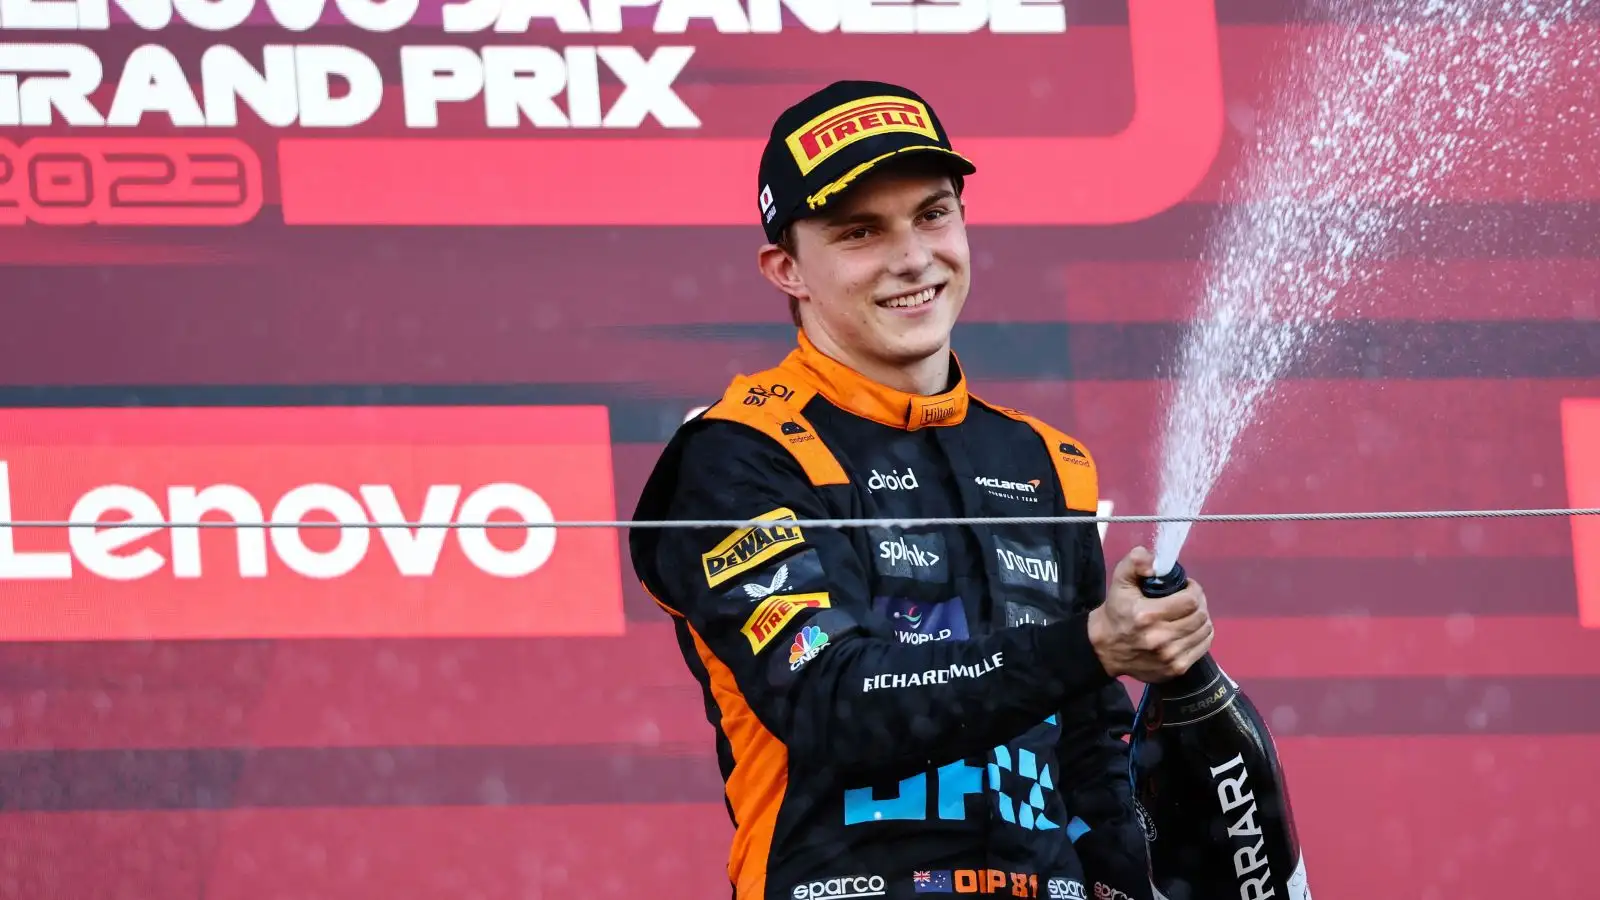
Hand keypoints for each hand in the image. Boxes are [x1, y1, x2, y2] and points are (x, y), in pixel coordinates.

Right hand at [1087, 546, 1213, 681]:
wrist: (1105, 649)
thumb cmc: (1116, 611)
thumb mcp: (1120, 581)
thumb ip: (1135, 562)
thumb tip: (1154, 562)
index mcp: (1147, 615)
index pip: (1190, 601)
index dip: (1193, 589)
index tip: (1186, 586)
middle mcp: (1160, 638)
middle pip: (1200, 616)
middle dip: (1199, 603)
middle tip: (1189, 599)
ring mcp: (1170, 656)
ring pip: (1205, 631)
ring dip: (1202, 618)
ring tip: (1190, 613)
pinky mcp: (1175, 669)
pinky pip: (1203, 647)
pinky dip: (1202, 635)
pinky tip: (1191, 629)